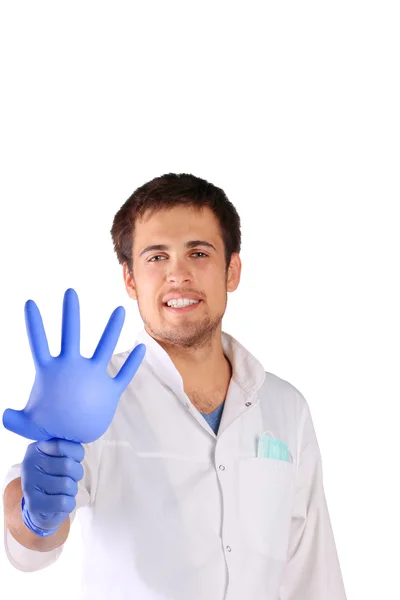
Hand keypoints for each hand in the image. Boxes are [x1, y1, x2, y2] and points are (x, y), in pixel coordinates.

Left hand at [2, 288, 145, 441]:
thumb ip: (15, 421)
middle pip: (71, 335)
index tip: (28, 303)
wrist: (69, 439)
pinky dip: (132, 364)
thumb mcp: (28, 425)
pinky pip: (123, 375)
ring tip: (118, 310)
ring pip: (104, 348)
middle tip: (69, 292)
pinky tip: (141, 349)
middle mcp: (72, 368)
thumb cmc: (46, 428)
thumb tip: (6, 414)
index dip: (33, 324)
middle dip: (70, 314)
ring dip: (111, 330)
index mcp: (50, 372)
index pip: (39, 344)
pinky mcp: (109, 392)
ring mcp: (92, 377)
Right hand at [21, 439, 84, 532]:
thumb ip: (68, 445)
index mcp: (36, 448)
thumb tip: (81, 435)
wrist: (39, 506)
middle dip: (76, 473)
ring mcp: (29, 485)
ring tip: (65, 490)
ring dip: (73, 489)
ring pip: (67, 485)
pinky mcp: (33, 505)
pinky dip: (69, 503)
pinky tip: (62, 501)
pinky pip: (64, 502)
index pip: (64, 445)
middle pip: (68, 465)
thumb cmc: (55, 475)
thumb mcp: (59, 456)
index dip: (76, 455)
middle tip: (71, 477)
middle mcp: (29, 464)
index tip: (73, 460)